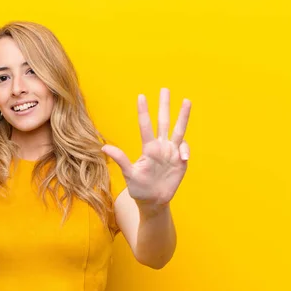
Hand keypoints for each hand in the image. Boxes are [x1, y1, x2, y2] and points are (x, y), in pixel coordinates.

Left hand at [101, 88, 190, 206]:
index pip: (145, 126)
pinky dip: (184, 150)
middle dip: (165, 106)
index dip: (144, 112)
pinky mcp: (181, 161)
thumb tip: (103, 147)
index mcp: (148, 148)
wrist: (153, 201)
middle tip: (165, 89)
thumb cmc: (139, 188)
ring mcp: (172, 152)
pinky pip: (184, 149)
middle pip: (164, 122)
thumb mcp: (128, 174)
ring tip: (186, 100)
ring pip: (178, 130)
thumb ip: (120, 159)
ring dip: (183, 116)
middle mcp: (160, 146)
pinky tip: (182, 157)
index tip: (141, 96)